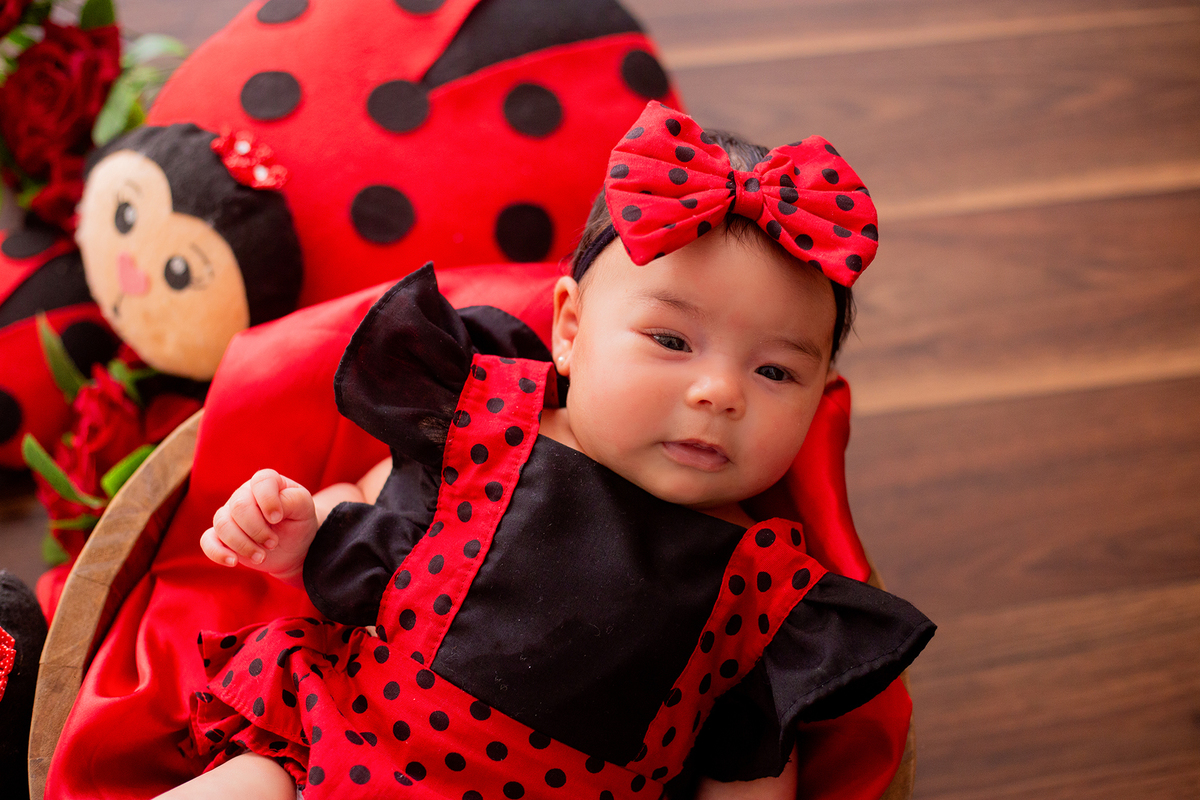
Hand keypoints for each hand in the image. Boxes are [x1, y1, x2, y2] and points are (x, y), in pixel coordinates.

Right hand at [200, 469, 317, 583]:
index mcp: (266, 482)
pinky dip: (217, 552)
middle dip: (257, 529)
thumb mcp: (305, 508)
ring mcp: (229, 515)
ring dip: (243, 544)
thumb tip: (271, 510)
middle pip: (239, 507)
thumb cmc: (299, 521)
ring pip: (223, 525)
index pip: (261, 482)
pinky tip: (233, 562)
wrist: (293, 546)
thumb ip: (293, 500)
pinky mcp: (221, 536)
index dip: (269, 501)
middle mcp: (243, 495)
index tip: (278, 519)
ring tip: (261, 556)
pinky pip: (207, 540)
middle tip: (273, 543)